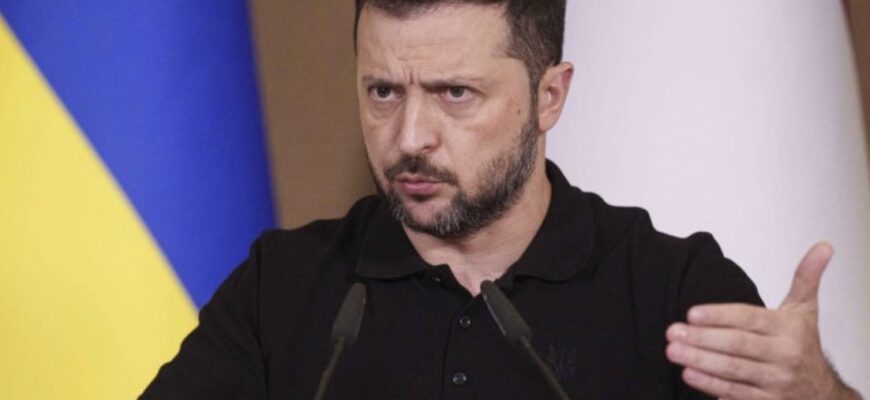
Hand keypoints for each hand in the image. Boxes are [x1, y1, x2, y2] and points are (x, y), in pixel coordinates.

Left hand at [665, 242, 861, 398]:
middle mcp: (783, 356)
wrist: (822, 392)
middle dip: (702, 339)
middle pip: (737, 346)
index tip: (692, 313)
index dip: (719, 316)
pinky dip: (711, 386)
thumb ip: (806, 277)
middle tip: (672, 332)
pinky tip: (690, 375)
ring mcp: (775, 382)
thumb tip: (822, 246)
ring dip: (701, 362)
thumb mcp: (805, 310)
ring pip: (733, 371)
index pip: (749, 319)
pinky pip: (735, 393)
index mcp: (788, 330)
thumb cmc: (804, 346)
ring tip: (673, 352)